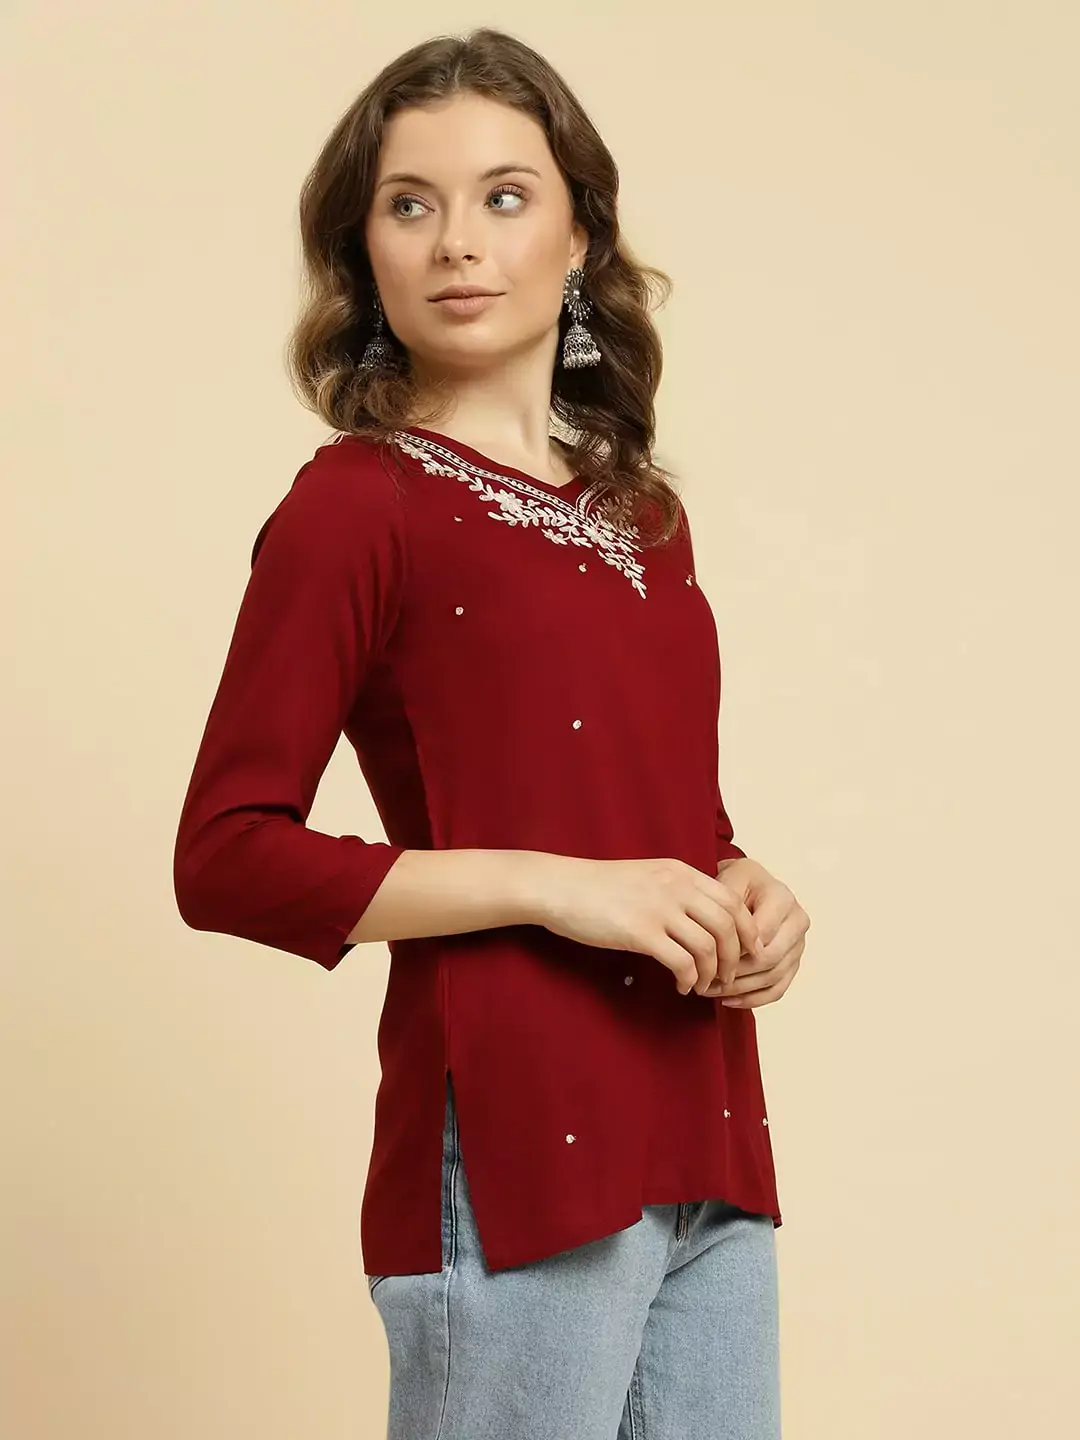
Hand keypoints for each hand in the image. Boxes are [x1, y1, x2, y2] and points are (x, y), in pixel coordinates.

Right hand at [534, 854, 762, 996]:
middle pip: (728, 925)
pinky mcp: (640, 932)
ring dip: (712, 973)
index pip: (732, 900)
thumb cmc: (600, 887)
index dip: (747, 930)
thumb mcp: (648, 876)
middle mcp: (676, 886)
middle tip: (727, 977)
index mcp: (680, 872)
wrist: (560, 887)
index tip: (747, 951)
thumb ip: (677, 890)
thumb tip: (703, 919)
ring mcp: (659, 908)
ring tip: (702, 986)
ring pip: (708, 947)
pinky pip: (681, 962)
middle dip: (735, 957)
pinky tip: (681, 987)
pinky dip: (689, 979)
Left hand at [698, 858, 808, 1007]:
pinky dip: (752, 999)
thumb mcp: (728, 880)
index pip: (761, 933)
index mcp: (782, 898)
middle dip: (735, 973)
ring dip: (740, 989)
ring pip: (772, 977)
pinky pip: (777, 989)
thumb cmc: (736, 882)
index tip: (706, 956)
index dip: (733, 948)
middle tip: (706, 979)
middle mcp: (797, 921)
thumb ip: (728, 904)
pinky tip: (728, 1000)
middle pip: (770, 958)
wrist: (749, 884)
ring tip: (710, 990)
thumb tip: (727, 943)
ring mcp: (798, 944)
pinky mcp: (793, 962)